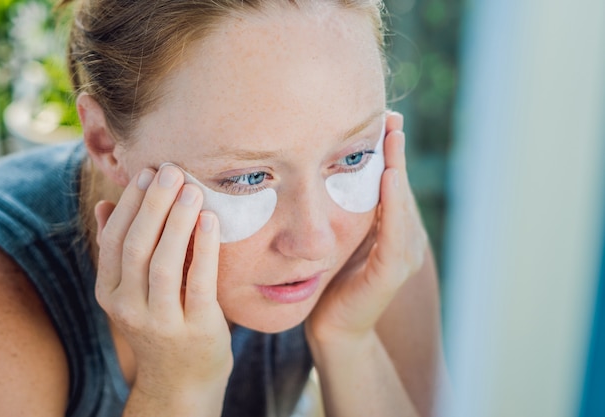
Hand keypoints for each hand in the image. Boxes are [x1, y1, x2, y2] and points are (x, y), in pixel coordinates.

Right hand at [94, 165, 232, 397]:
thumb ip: (121, 251)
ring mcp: (161, 322)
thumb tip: (107, 204)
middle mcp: (128, 309)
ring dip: (176, 221)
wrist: (181, 382)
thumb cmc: (161, 325)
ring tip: (191, 188)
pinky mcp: (196, 329)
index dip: (130, 204)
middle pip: (136, 247)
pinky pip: (198, 282)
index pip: (114, 241)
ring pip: (162, 263)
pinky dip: (204, 248)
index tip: (147, 172)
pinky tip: (210, 220)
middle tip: (170, 171)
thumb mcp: (132, 292)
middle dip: (152, 204)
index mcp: (109, 294)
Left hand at [306, 111, 427, 343]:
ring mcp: (401, 257)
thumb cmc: (332, 279)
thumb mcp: (341, 236)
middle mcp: (404, 239)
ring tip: (393, 137)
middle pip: (400, 187)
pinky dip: (392, 205)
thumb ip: (347, 209)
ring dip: (398, 169)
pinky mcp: (390, 274)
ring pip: (401, 205)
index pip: (392, 183)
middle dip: (396, 151)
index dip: (390, 151)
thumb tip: (329, 169)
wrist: (332, 326)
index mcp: (393, 230)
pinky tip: (388, 177)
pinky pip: (393, 235)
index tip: (385, 118)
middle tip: (391, 117)